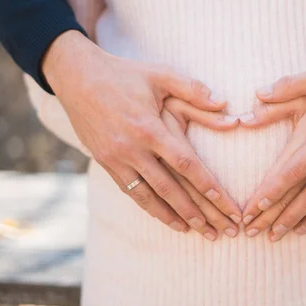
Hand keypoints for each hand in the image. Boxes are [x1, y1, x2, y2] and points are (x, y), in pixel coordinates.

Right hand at [43, 31, 242, 238]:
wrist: (77, 77)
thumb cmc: (124, 74)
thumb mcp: (160, 74)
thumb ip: (193, 90)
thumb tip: (225, 104)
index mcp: (150, 128)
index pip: (187, 164)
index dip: (209, 187)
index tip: (228, 206)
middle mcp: (133, 149)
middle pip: (171, 189)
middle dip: (198, 212)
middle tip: (220, 232)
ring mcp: (116, 158)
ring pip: (149, 197)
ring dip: (174, 217)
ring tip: (195, 231)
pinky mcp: (104, 162)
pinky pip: (131, 191)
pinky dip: (150, 207)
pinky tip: (165, 217)